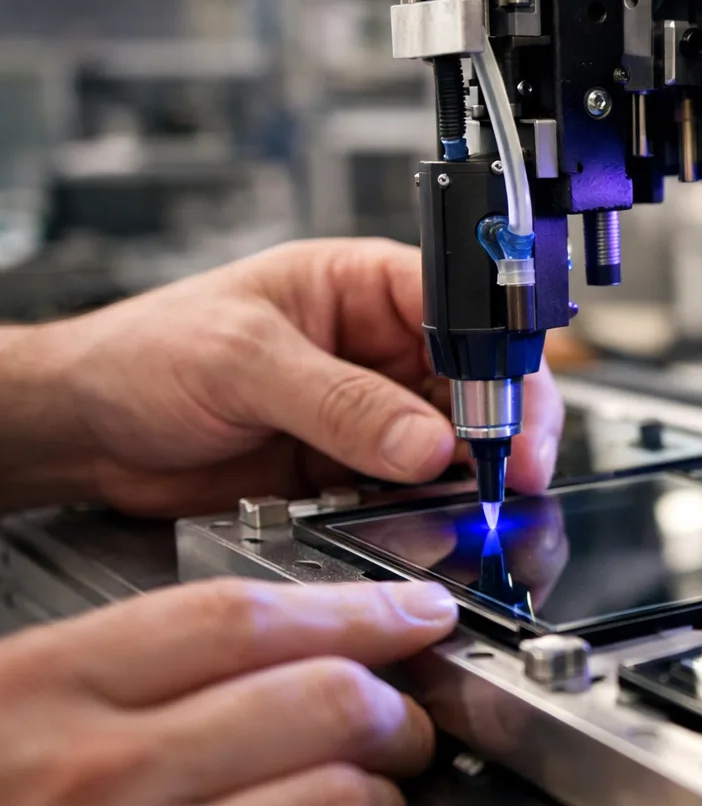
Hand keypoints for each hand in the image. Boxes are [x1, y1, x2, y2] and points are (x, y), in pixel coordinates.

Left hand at [0, 238, 563, 516]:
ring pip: (455, 439)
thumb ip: (339, 402)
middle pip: (479, 379)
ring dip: (469, 472)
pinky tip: (423, 518)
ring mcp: (370, 411)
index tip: (512, 409)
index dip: (500, 355)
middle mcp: (380, 347)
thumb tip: (424, 441)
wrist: (84, 429)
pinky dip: (425, 510)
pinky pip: (411, 490)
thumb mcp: (243, 361)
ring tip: (473, 500)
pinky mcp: (352, 468)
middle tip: (512, 468)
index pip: (463, 308)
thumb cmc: (144, 353)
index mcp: (364, 286)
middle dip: (505, 423)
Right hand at [0, 578, 458, 805]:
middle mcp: (99, 776)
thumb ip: (134, 665)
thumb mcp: (16, 697)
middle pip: (321, 703)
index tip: (412, 612)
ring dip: (379, 796)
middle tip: (403, 713)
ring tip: (371, 792)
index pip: (244, 620)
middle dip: (393, 706)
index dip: (355, 611)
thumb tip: (286, 640)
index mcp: (49, 688)